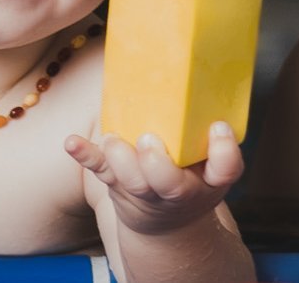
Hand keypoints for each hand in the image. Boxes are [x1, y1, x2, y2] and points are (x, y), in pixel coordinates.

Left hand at [66, 122, 244, 235]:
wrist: (167, 223)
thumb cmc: (194, 178)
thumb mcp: (215, 164)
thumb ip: (214, 133)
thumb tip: (208, 75)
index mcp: (211, 179)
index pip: (226, 169)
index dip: (224, 150)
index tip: (218, 126)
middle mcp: (178, 189)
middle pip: (169, 184)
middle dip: (157, 164)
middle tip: (149, 141)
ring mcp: (144, 189)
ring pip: (131, 181)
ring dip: (120, 161)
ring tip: (114, 140)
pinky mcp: (116, 182)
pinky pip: (99, 170)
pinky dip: (85, 155)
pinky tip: (72, 142)